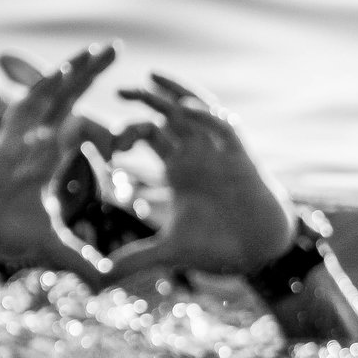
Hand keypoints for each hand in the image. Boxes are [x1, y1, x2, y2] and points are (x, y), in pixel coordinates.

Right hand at [0, 43, 119, 282]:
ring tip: (101, 49)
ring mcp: (21, 136)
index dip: (103, 111)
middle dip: (91, 74)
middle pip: (70, 98)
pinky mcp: (5, 138)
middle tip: (116, 49)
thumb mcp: (53, 248)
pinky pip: (28, 105)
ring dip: (76, 70)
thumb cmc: (0, 233)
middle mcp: (37, 139)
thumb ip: (82, 262)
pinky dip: (46, 87)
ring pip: (52, 93)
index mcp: (50, 157)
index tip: (126, 98)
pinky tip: (66, 69)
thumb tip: (106, 283)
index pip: (82, 126)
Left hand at [100, 74, 294, 285]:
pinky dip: (203, 114)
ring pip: (192, 110)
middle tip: (117, 92)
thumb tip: (99, 279)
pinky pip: (221, 125)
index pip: (148, 136)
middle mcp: (196, 153)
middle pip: (166, 115)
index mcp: (178, 168)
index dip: (126, 133)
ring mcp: (217, 151)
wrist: (259, 249)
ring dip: (172, 95)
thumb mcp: (169, 250)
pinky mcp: (239, 154)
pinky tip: (183, 105)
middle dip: (144, 101)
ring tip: (147, 78)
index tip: (108, 146)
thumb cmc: (219, 246)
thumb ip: (135, 258)